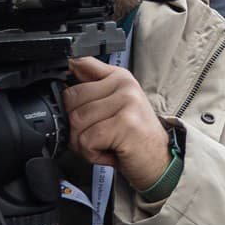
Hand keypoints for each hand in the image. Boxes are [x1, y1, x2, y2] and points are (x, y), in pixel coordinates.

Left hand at [63, 56, 170, 189]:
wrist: (159, 160)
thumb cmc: (133, 135)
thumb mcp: (114, 106)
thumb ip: (92, 88)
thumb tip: (65, 72)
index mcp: (118, 76)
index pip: (79, 64)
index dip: (65, 83)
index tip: (71, 101)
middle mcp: (124, 85)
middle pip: (71, 98)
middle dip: (73, 125)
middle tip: (92, 135)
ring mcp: (127, 102)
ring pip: (76, 120)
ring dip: (82, 142)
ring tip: (102, 144)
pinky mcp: (126, 124)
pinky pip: (87, 139)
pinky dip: (91, 153)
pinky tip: (107, 152)